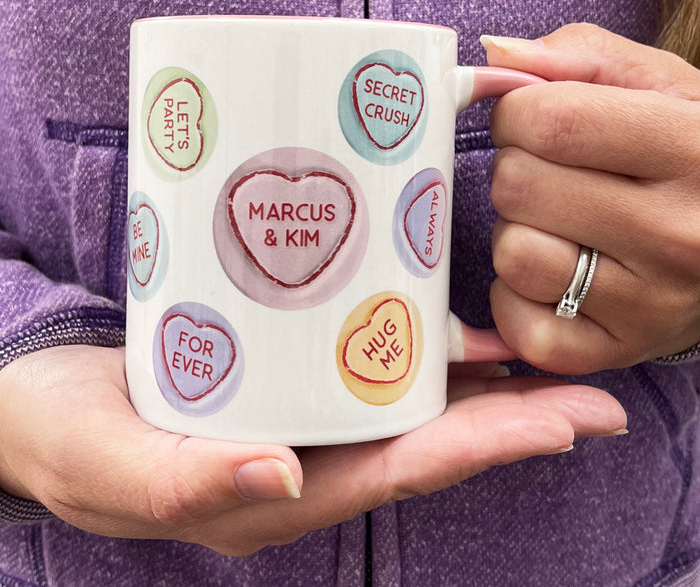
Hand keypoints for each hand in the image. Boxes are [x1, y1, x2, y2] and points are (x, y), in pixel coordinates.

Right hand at [0, 336, 624, 554]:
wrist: (38, 404)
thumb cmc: (68, 438)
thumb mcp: (111, 465)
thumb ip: (186, 483)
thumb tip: (279, 480)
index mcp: (275, 492)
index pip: (401, 470)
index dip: (486, 448)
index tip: (562, 422)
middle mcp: (302, 457)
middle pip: (424, 437)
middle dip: (510, 416)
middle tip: (587, 388)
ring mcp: (296, 414)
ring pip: (403, 401)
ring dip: (474, 381)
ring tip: (538, 349)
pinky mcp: (282, 375)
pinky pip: (364, 366)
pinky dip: (413, 347)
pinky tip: (447, 320)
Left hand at [484, 23, 699, 373]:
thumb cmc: (687, 159)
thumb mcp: (661, 87)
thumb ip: (580, 58)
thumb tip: (496, 58)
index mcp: (691, 150)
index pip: (548, 121)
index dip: (515, 114)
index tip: (528, 121)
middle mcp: (678, 235)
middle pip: (518, 186)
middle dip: (516, 170)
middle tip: (548, 175)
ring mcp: (647, 304)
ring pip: (512, 254)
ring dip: (516, 231)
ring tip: (555, 225)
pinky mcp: (612, 352)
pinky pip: (517, 321)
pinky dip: (516, 295)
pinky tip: (553, 274)